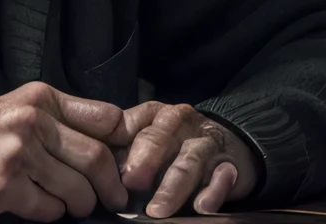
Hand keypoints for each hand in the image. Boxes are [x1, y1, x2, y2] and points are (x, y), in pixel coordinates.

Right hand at [0, 81, 129, 221]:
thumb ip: (57, 122)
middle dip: (110, 188)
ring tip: (70, 207)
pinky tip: (34, 208)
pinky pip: (49, 211)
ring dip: (79, 206)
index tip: (128, 166)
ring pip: (77, 190)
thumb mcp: (13, 111)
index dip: (125, 146)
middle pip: (97, 158)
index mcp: (37, 97)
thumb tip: (114, 145)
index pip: (106, 118)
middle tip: (113, 201)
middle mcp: (29, 119)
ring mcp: (15, 152)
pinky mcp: (1, 186)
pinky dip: (49, 216)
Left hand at [112, 102, 257, 217]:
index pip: (132, 126)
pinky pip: (222, 177)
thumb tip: (96, 174)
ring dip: (172, 187)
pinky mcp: (229, 166)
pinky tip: (202, 206)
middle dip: (144, 163)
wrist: (229, 142)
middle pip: (158, 141)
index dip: (119, 147)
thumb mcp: (148, 138)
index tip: (106, 169)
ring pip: (188, 163)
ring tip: (158, 210)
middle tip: (131, 185)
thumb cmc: (175, 144)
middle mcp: (180, 124)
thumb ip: (124, 150)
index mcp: (155, 115)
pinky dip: (213, 191)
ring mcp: (206, 144)